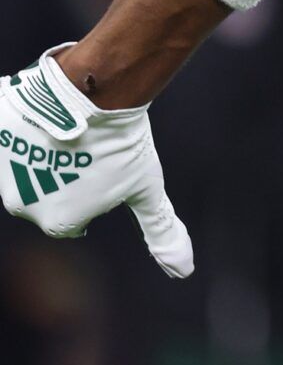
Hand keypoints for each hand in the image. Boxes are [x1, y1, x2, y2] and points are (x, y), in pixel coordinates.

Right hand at [0, 45, 193, 276]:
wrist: (93, 94)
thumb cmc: (123, 145)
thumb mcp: (147, 191)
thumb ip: (161, 231)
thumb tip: (183, 271)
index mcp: (57, 224)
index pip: (76, 215)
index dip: (95, 189)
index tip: (104, 170)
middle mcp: (21, 206)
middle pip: (47, 193)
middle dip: (66, 176)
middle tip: (90, 151)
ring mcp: (1, 172)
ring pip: (25, 166)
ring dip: (43, 154)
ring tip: (71, 134)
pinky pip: (6, 138)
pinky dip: (22, 132)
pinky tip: (45, 121)